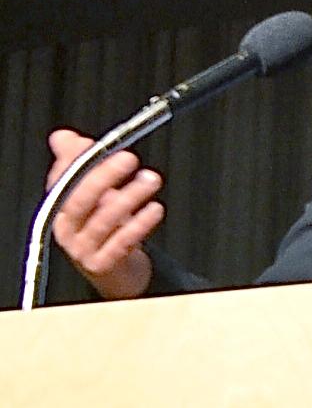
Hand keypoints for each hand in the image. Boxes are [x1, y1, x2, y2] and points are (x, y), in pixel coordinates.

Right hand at [48, 128, 163, 298]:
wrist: (116, 271)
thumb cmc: (103, 227)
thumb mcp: (91, 194)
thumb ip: (79, 162)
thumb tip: (63, 136)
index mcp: (60, 208)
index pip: (63, 181)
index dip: (78, 163)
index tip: (101, 146)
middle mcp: (67, 229)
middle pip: (79, 200)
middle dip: (104, 176)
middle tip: (129, 158)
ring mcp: (83, 249)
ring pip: (103, 221)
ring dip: (129, 197)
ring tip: (150, 180)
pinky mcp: (102, 265)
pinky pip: (120, 243)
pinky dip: (139, 224)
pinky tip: (155, 209)